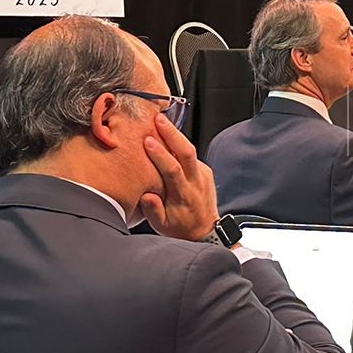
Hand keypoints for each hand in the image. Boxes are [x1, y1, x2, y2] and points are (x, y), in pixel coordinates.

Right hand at [139, 114, 219, 240]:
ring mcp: (203, 176)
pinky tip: (168, 135)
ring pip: (190, 151)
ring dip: (176, 135)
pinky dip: (179, 144)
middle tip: (159, 120)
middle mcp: (196, 182)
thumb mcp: (162, 226)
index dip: (161, 155)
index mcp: (184, 196)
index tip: (148, 141)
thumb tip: (146, 195)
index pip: (173, 170)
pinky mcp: (205, 172)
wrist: (205, 232)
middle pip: (186, 153)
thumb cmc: (180, 228)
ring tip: (161, 121)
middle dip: (173, 134)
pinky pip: (192, 155)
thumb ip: (153, 211)